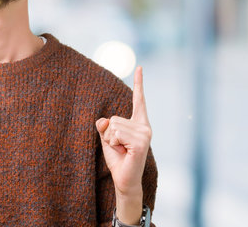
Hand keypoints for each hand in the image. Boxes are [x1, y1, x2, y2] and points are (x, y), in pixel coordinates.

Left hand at [96, 66, 151, 222]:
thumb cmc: (118, 160)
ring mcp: (145, 134)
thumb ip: (104, 126)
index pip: (138, 100)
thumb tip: (102, 120)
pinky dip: (114, 144)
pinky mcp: (141, 143)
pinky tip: (124, 153)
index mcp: (139, 123)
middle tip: (119, 148)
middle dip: (109, 134)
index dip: (139, 83)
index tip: (139, 67)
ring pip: (113, 126)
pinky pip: (116, 134)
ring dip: (111, 140)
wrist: (124, 180)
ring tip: (121, 151)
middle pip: (114, 118)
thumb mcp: (107, 139)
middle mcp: (145, 126)